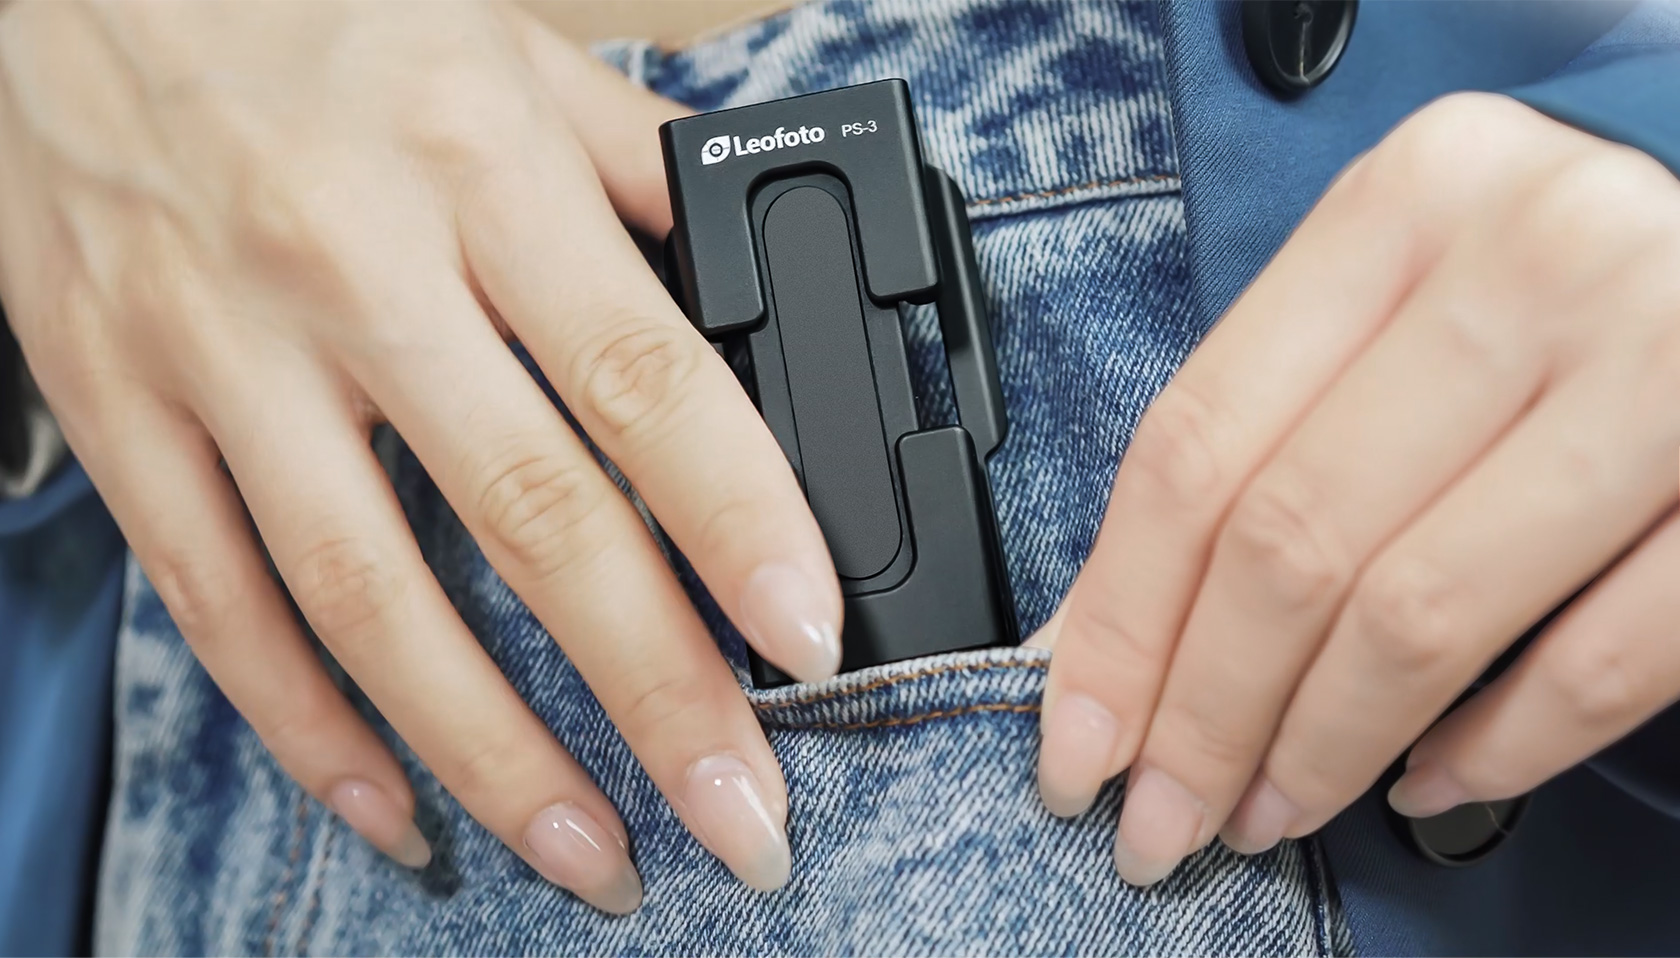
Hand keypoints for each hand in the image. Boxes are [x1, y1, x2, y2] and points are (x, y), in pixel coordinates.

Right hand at [0, 0, 840, 909]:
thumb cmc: (318, 9)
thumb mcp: (509, 45)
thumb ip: (638, 164)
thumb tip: (757, 266)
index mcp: (479, 164)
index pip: (643, 379)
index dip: (741, 522)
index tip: (811, 639)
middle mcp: (353, 266)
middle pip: (530, 518)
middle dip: (653, 688)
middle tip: (744, 812)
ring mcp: (222, 349)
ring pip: (368, 597)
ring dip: (492, 754)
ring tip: (597, 858)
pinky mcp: (118, 405)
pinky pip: (216, 600)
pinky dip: (305, 726)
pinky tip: (395, 809)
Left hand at [1033, 93, 1679, 883]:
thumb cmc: (1561, 287)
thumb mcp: (1403, 297)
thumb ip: (1266, 432)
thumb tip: (1101, 636)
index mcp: (1411, 200)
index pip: (1200, 442)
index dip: (1117, 619)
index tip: (1075, 741)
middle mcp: (1536, 259)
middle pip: (1290, 539)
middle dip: (1203, 714)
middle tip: (1163, 817)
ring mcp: (1668, 362)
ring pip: (1418, 612)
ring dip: (1319, 749)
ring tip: (1270, 810)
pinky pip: (1599, 662)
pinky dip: (1494, 750)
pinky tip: (1424, 779)